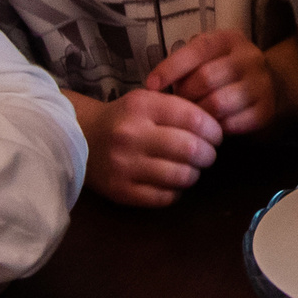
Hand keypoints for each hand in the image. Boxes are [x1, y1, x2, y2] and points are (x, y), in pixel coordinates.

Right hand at [79, 88, 221, 206]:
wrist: (81, 138)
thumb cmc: (124, 118)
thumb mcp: (146, 100)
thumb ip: (179, 109)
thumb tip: (217, 128)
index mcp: (141, 106)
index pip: (193, 118)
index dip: (213, 130)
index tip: (216, 136)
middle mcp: (131, 134)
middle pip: (190, 149)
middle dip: (208, 154)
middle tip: (208, 155)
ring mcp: (125, 165)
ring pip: (180, 176)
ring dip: (194, 174)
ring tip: (191, 169)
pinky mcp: (121, 191)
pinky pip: (164, 197)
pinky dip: (176, 192)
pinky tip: (172, 183)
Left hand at [148, 28, 280, 133]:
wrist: (273, 85)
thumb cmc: (227, 70)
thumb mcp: (211, 55)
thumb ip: (187, 62)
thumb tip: (156, 84)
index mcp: (230, 40)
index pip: (197, 50)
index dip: (171, 67)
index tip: (150, 85)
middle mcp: (249, 58)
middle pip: (205, 78)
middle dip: (185, 95)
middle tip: (176, 105)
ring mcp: (261, 84)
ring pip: (217, 104)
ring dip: (198, 114)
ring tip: (192, 118)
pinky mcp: (266, 110)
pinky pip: (232, 124)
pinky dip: (216, 128)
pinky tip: (210, 127)